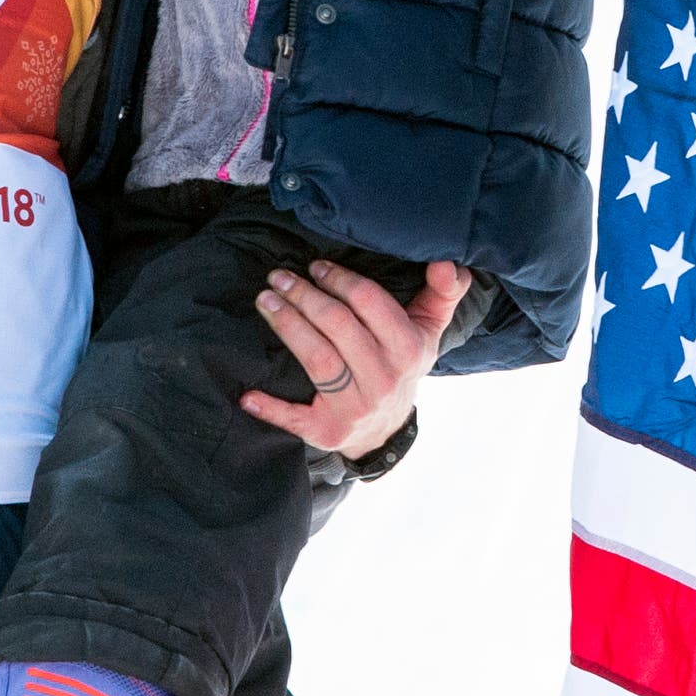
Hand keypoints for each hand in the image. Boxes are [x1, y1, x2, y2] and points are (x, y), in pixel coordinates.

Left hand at [244, 258, 469, 460]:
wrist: (388, 430)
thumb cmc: (402, 365)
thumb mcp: (429, 331)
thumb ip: (443, 293)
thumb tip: (446, 262)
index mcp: (409, 350)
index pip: (369, 303)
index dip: (339, 280)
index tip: (315, 267)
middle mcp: (384, 379)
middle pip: (337, 326)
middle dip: (304, 295)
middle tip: (278, 277)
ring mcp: (356, 408)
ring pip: (316, 359)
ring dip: (286, 326)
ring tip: (264, 301)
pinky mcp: (328, 432)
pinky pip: (295, 419)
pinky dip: (270, 408)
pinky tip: (248, 395)